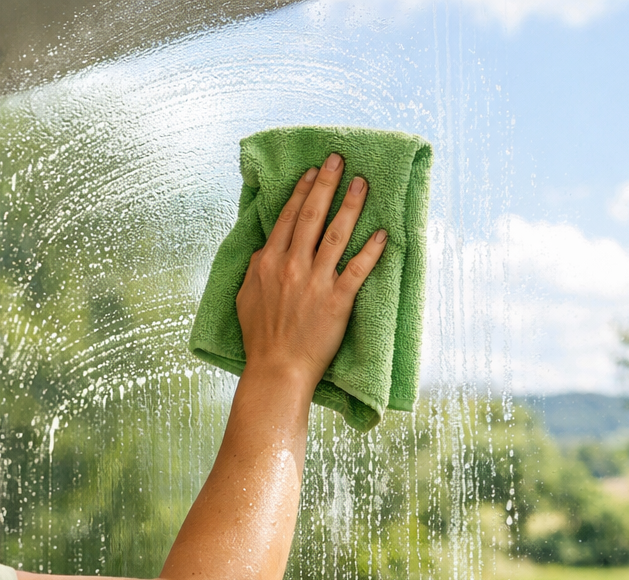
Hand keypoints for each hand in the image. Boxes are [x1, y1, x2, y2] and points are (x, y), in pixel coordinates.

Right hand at [235, 153, 387, 387]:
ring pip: (336, 235)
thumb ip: (255, 267)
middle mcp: (292, 267)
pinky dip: (371, 250)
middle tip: (339, 159)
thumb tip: (265, 247)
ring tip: (363, 183)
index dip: (302, 191)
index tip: (313, 172)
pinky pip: (358, 269)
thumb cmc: (261, 337)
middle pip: (312, 216)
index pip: (288, 218)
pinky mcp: (337, 301)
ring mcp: (315, 283)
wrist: (277, 370)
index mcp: (268, 262)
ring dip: (351, 205)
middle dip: (327, 184)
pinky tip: (382, 232)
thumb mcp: (246, 296)